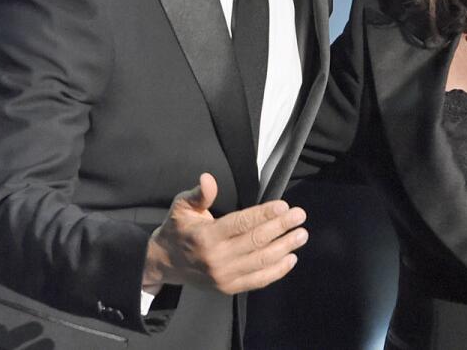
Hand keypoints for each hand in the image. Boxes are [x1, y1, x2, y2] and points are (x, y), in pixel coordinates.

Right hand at [142, 173, 307, 294]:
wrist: (165, 263)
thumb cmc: (177, 230)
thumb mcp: (182, 207)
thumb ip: (198, 194)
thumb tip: (208, 179)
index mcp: (206, 236)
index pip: (241, 223)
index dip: (264, 214)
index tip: (284, 206)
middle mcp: (217, 258)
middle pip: (256, 241)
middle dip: (281, 227)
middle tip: (300, 216)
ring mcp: (224, 276)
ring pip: (261, 261)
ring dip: (285, 247)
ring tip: (301, 235)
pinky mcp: (228, 287)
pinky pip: (258, 280)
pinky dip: (277, 271)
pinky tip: (291, 258)